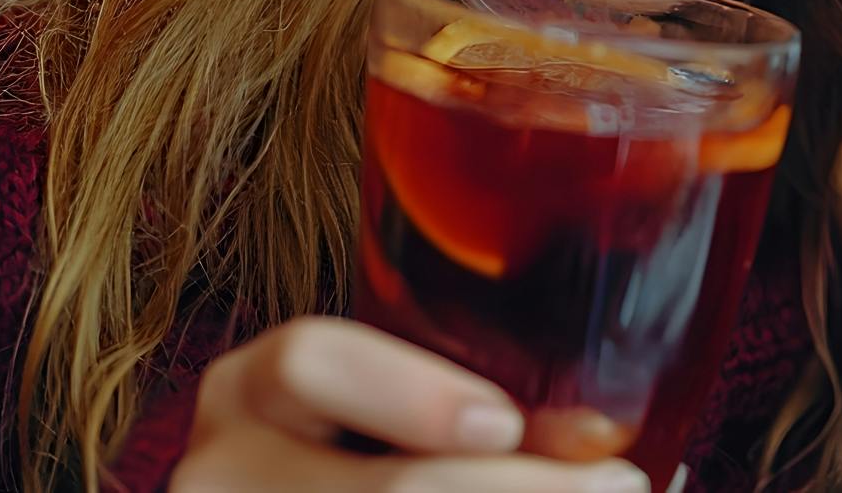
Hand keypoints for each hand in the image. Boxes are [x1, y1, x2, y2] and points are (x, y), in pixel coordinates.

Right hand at [170, 316, 648, 492]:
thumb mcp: (380, 411)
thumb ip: (465, 408)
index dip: (410, 392)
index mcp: (252, 389)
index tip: (504, 423)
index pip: (311, 361)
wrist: (292, 486)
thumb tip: (599, 440)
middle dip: (519, 489)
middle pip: (377, 488)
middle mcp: (221, 468)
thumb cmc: (354, 446)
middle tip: (620, 485)